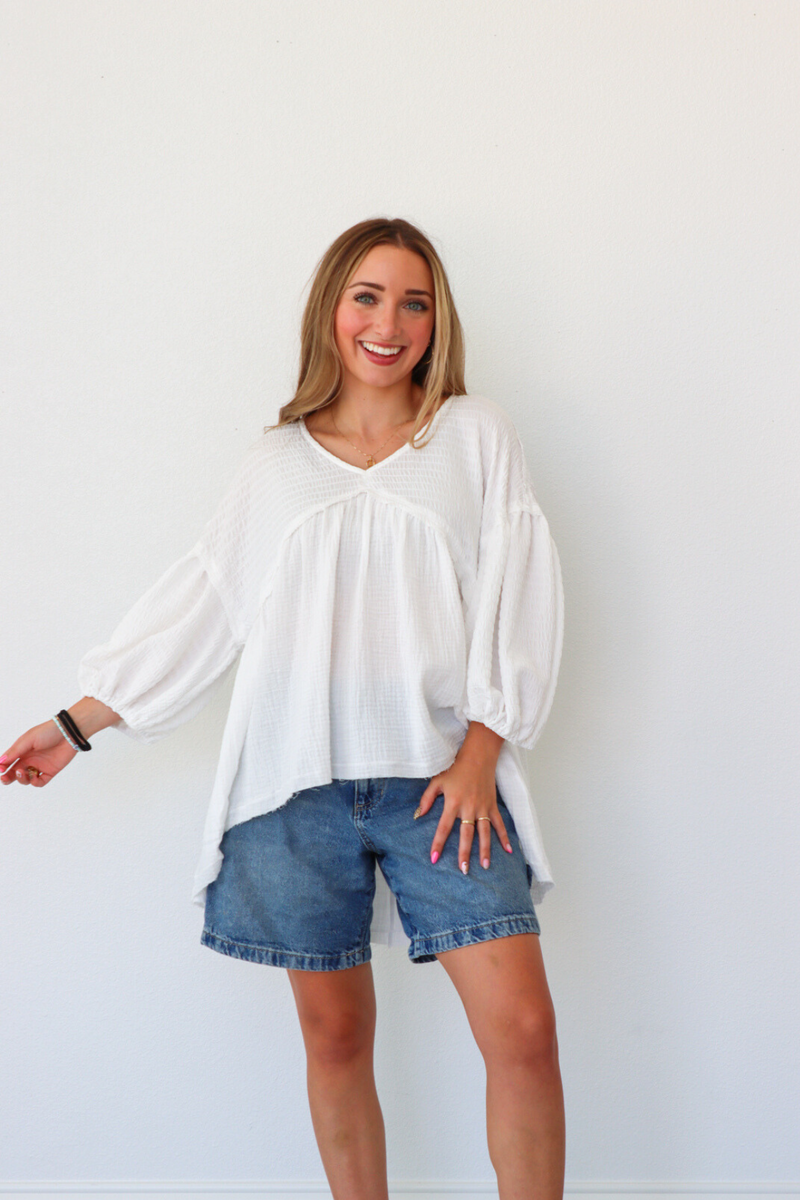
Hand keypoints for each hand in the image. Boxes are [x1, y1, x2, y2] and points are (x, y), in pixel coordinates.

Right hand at [0, 720, 76, 787]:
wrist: (69, 733)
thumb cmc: (48, 732)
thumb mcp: (28, 740)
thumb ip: (15, 751)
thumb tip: (0, 761)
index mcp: (22, 750)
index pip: (8, 762)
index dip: (2, 767)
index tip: (1, 769)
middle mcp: (29, 759)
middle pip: (14, 773)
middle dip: (7, 778)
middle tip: (4, 779)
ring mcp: (39, 766)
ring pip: (25, 779)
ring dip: (21, 779)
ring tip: (22, 772)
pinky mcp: (50, 771)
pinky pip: (39, 782)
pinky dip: (35, 782)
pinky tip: (34, 776)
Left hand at [414, 751, 512, 873]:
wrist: (477, 756)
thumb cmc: (455, 769)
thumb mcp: (437, 781)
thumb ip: (427, 798)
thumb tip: (418, 815)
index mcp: (453, 803)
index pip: (444, 827)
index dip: (438, 844)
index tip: (434, 859)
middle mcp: (468, 807)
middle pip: (466, 834)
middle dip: (465, 853)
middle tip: (464, 869)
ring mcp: (482, 807)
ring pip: (484, 832)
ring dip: (485, 849)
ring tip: (485, 866)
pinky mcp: (492, 805)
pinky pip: (499, 823)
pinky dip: (505, 836)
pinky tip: (508, 850)